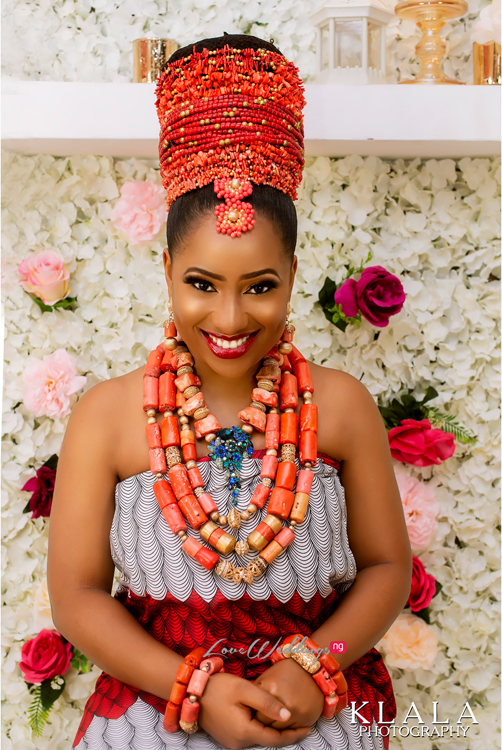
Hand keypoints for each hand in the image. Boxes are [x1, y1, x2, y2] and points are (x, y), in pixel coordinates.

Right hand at [197, 670, 312, 749]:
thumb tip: (288, 715)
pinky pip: (249, 735)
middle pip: (268, 740)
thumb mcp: (245, 689)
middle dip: (285, 732)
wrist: (191, 691)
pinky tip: (266, 716)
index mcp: (245, 732)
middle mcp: (238, 743)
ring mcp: (231, 742)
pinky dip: (260, 727)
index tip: (309, 729)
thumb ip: (267, 702)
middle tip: (302, 721)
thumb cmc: (218, 687)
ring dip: (272, 729)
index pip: (276, 739)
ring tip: (287, 717)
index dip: (294, 735)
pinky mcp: (227, 737)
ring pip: (258, 737)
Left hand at [252, 659, 324, 729]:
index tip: (250, 715)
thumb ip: (256, 694)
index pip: (254, 713)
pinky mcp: (306, 719)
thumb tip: (247, 710)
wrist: (312, 670)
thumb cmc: (285, 672)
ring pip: (277, 731)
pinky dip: (285, 728)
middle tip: (260, 719)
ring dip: (273, 727)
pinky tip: (283, 720)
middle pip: (265, 725)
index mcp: (270, 690)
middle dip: (261, 723)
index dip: (251, 715)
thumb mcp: (266, 677)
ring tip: (271, 719)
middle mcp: (283, 703)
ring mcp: (296, 712)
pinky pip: (291, 732)